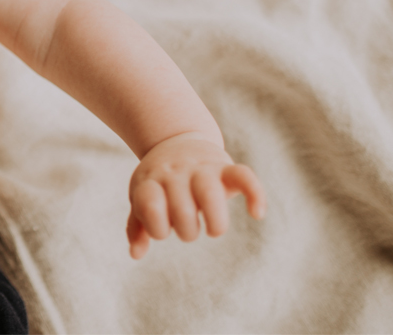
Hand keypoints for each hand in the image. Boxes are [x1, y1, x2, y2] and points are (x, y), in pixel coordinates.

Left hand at [125, 133, 265, 259]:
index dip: (155, 226)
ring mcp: (201, 168)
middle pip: (182, 208)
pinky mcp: (226, 168)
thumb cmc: (158, 180)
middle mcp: (176, 173)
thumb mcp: (142, 197)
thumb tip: (136, 254)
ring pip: (209, 192)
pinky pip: (244, 176)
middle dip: (186, 230)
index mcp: (151, 180)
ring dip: (214, 220)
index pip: (149, 204)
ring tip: (214, 231)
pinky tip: (257, 214)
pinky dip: (254, 194)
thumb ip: (138, 226)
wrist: (175, 138)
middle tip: (188, 229)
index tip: (162, 230)